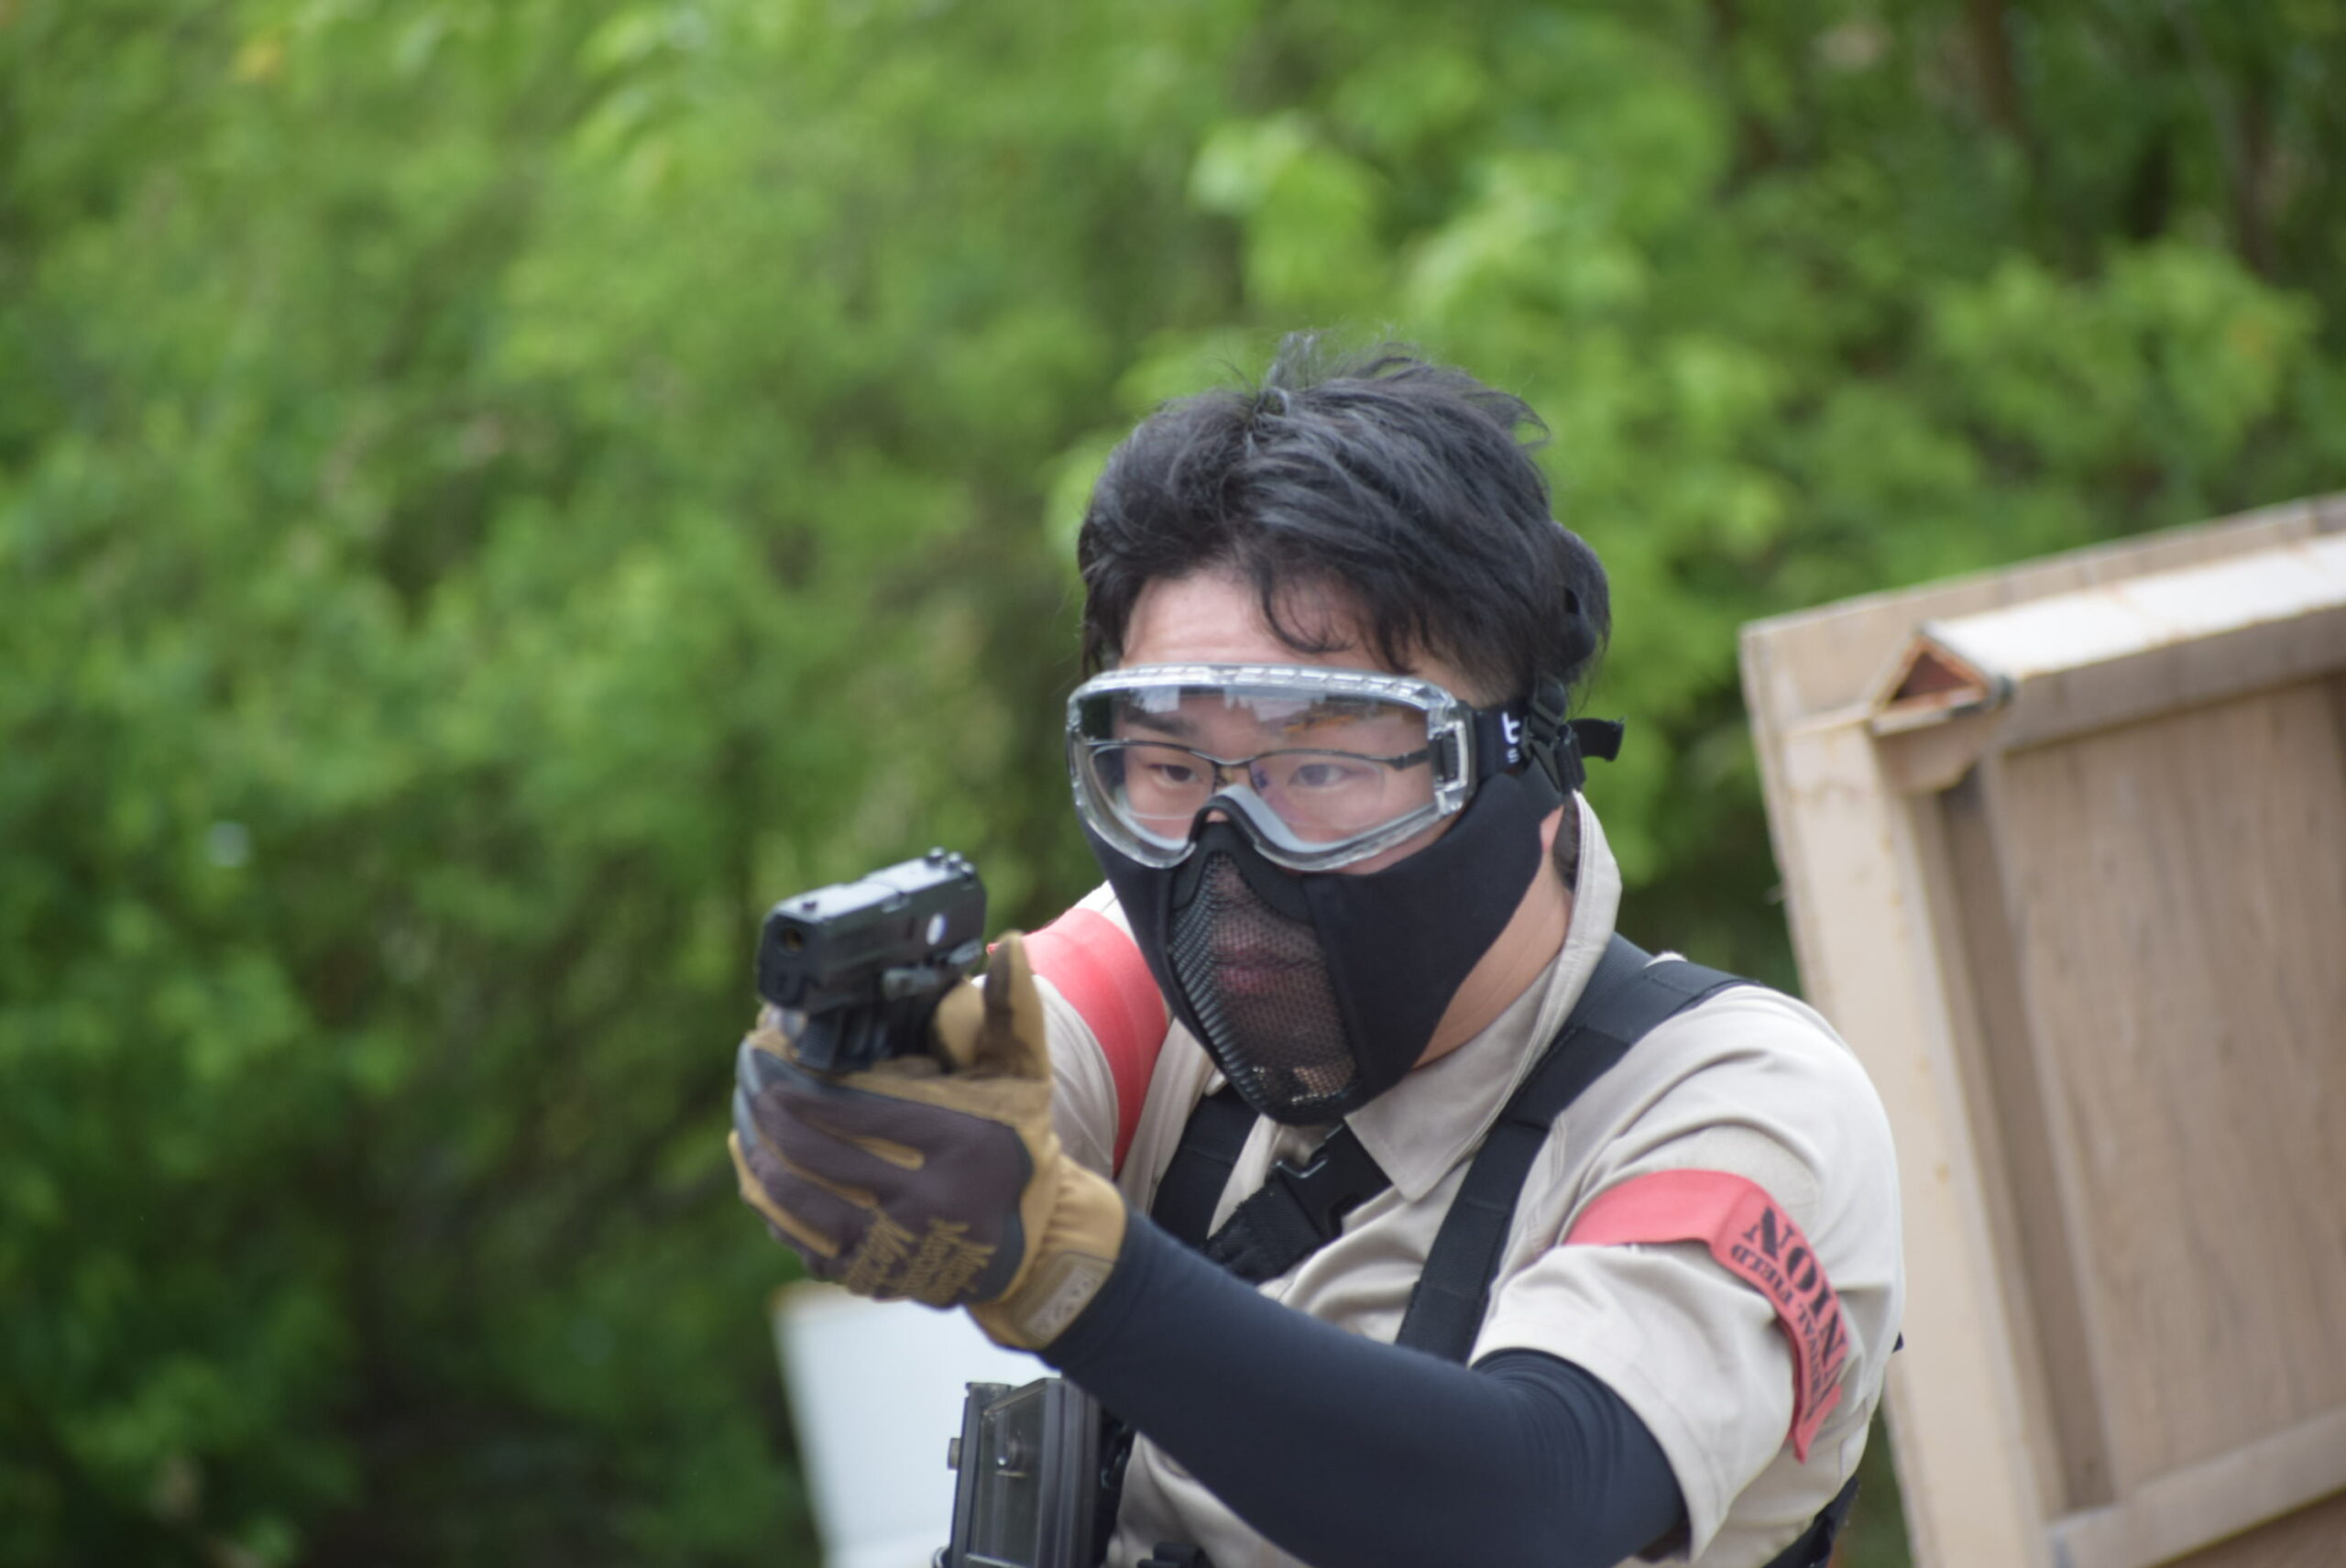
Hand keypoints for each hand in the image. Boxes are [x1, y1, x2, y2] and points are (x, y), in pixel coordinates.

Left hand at [728, 932, 1127, 1348]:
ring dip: (760, 1158)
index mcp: (960, 1143)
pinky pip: (804, 1243)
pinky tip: (756, 1171)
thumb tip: (1010, 946)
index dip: (799, 1081)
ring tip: (744, 1119)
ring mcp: (899, 1250)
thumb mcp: (1026, 1076)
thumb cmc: (1018, 1142)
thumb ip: (1012, 1012)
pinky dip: (773, 1207)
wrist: (1036, 1241)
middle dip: (770, 1110)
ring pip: (801, 1204)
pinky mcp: (876, 1281)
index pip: (857, 1109)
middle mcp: (928, 1203)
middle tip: (746, 1075)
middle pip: (819, 1155)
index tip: (765, 1054)